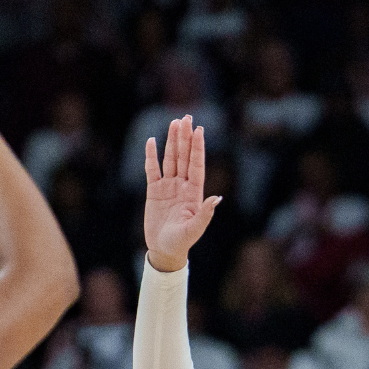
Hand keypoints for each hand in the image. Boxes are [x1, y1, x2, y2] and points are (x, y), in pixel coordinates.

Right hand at [143, 115, 220, 272]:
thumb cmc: (181, 243)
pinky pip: (152, 170)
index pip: (196, 165)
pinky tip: (152, 141)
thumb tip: (217, 198)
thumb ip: (205, 214)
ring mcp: (168, 187)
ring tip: (174, 123)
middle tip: (186, 118)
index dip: (197, 148)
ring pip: (170, 159)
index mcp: (194, 193)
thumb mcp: (194, 230)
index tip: (199, 130)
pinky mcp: (154, 191)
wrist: (164, 250)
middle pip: (184, 157)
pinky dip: (151, 156)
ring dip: (172, 141)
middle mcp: (182, 186)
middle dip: (185, 137)